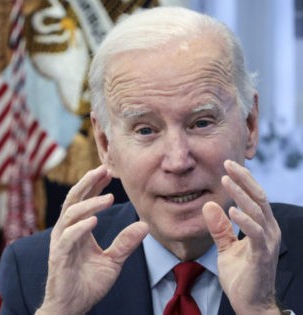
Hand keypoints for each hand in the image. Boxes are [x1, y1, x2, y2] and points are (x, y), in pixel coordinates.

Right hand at [37, 165, 148, 314]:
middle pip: (74, 199)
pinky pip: (68, 237)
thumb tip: (145, 225)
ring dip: (89, 203)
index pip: (84, 200)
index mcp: (78, 229)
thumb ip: (126, 243)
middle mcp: (67, 231)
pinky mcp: (59, 256)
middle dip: (88, 183)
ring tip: (108, 197)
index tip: (109, 172)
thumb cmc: (89, 283)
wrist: (73, 307)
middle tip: (104, 169)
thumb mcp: (113, 261)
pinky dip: (80, 227)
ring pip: (71, 214)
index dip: (95, 185)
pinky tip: (94, 220)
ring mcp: (61, 242)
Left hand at [202, 160, 281, 314]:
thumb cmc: (241, 274)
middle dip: (243, 179)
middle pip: (258, 197)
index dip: (242, 180)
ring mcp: (267, 242)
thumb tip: (209, 205)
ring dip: (241, 194)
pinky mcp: (261, 255)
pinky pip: (255, 233)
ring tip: (226, 180)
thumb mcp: (226, 246)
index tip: (226, 165)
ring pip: (257, 211)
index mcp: (261, 226)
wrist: (251, 303)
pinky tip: (231, 210)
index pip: (253, 197)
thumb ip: (219, 227)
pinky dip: (244, 220)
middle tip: (227, 163)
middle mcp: (268, 230)